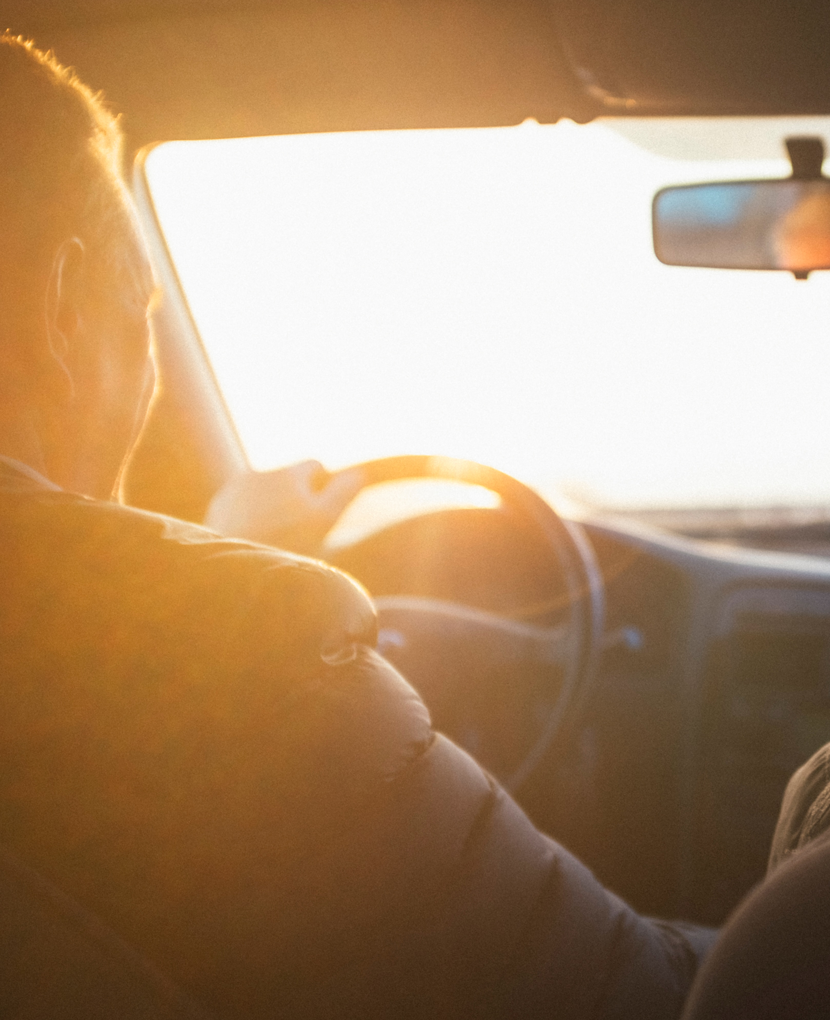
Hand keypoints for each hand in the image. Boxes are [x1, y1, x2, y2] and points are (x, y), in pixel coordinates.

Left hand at [203, 460, 363, 555]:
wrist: (233, 567)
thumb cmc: (283, 544)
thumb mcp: (324, 519)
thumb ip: (342, 492)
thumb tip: (359, 473)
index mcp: (288, 474)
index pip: (314, 465)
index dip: (322, 487)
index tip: (320, 511)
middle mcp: (259, 474)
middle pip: (286, 479)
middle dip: (293, 497)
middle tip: (298, 532)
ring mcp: (234, 489)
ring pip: (261, 492)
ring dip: (269, 508)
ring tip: (272, 540)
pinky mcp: (216, 508)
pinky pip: (239, 506)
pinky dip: (246, 519)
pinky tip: (250, 542)